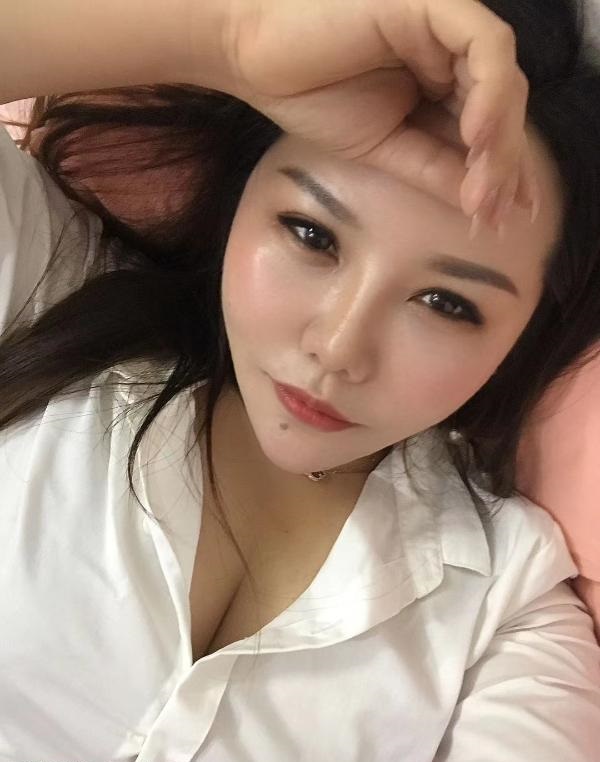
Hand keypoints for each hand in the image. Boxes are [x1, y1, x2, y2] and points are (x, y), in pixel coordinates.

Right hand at [220, 0, 537, 228]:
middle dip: (505, 165)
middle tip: (494, 214)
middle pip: (503, 108)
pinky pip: (485, 46)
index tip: (499, 220)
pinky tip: (476, 137)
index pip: (487, 130)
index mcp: (438, 84)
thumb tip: (477, 203)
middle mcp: (450, 54)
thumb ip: (432, 167)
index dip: (501, 174)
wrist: (253, 56)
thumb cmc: (309, 95)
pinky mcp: (433, 4)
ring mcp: (445, 27)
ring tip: (485, 190)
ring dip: (501, 139)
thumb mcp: (384, 150)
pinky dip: (490, 92)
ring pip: (503, 81)